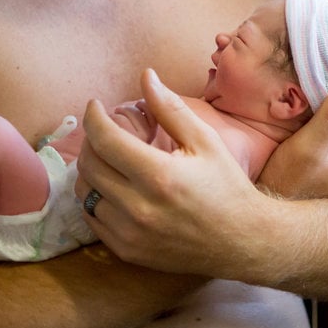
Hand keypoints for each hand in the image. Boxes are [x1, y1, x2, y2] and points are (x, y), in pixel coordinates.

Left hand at [74, 69, 262, 274]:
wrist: (242, 241)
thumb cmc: (226, 186)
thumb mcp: (205, 141)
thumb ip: (171, 108)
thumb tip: (146, 76)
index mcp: (159, 176)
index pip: (105, 140)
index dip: (93, 117)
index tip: (95, 105)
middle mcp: (138, 207)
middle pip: (89, 165)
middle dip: (90, 140)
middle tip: (103, 131)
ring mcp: (129, 233)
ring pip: (85, 193)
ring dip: (91, 170)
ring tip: (108, 158)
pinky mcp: (127, 251)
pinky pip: (92, 219)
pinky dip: (95, 198)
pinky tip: (114, 187)